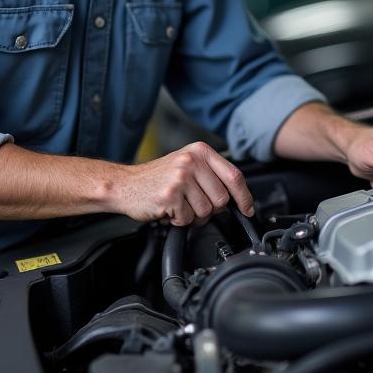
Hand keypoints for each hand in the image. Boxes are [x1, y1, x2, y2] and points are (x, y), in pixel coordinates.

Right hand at [111, 142, 253, 225]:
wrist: (125, 184)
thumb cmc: (158, 178)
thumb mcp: (187, 165)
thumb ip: (211, 174)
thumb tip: (238, 196)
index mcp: (200, 151)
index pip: (234, 176)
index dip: (245, 197)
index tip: (248, 209)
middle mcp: (192, 160)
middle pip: (222, 199)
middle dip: (210, 209)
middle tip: (192, 204)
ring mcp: (181, 177)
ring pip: (206, 211)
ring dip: (193, 216)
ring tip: (179, 205)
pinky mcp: (170, 195)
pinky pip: (188, 219)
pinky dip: (179, 221)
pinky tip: (169, 210)